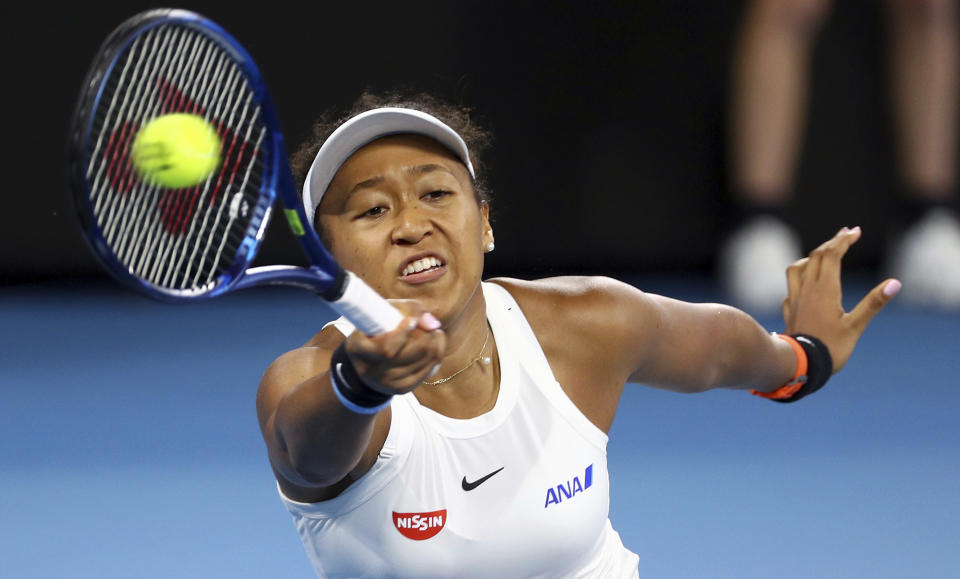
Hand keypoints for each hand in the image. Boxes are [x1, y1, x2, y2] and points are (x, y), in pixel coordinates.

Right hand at [342, 300, 445, 394]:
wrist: (369, 359)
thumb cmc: (379, 327)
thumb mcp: (386, 310)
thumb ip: (411, 309)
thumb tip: (433, 325)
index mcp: (358, 348)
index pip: (386, 348)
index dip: (403, 333)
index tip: (411, 321)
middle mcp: (371, 370)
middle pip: (414, 351)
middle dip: (425, 333)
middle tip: (423, 324)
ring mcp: (387, 382)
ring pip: (427, 358)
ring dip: (435, 341)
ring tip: (430, 332)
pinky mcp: (402, 388)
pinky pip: (431, 368)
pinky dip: (437, 353)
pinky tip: (434, 343)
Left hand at [782, 226, 900, 371]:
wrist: (799, 366)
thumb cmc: (830, 348)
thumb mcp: (856, 326)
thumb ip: (873, 303)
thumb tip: (895, 284)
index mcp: (825, 289)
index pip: (833, 254)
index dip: (844, 240)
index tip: (856, 231)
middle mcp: (807, 289)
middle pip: (816, 256)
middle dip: (832, 242)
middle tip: (846, 234)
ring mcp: (794, 299)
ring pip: (798, 268)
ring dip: (811, 257)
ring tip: (821, 255)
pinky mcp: (788, 310)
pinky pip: (791, 287)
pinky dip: (799, 278)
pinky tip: (804, 284)